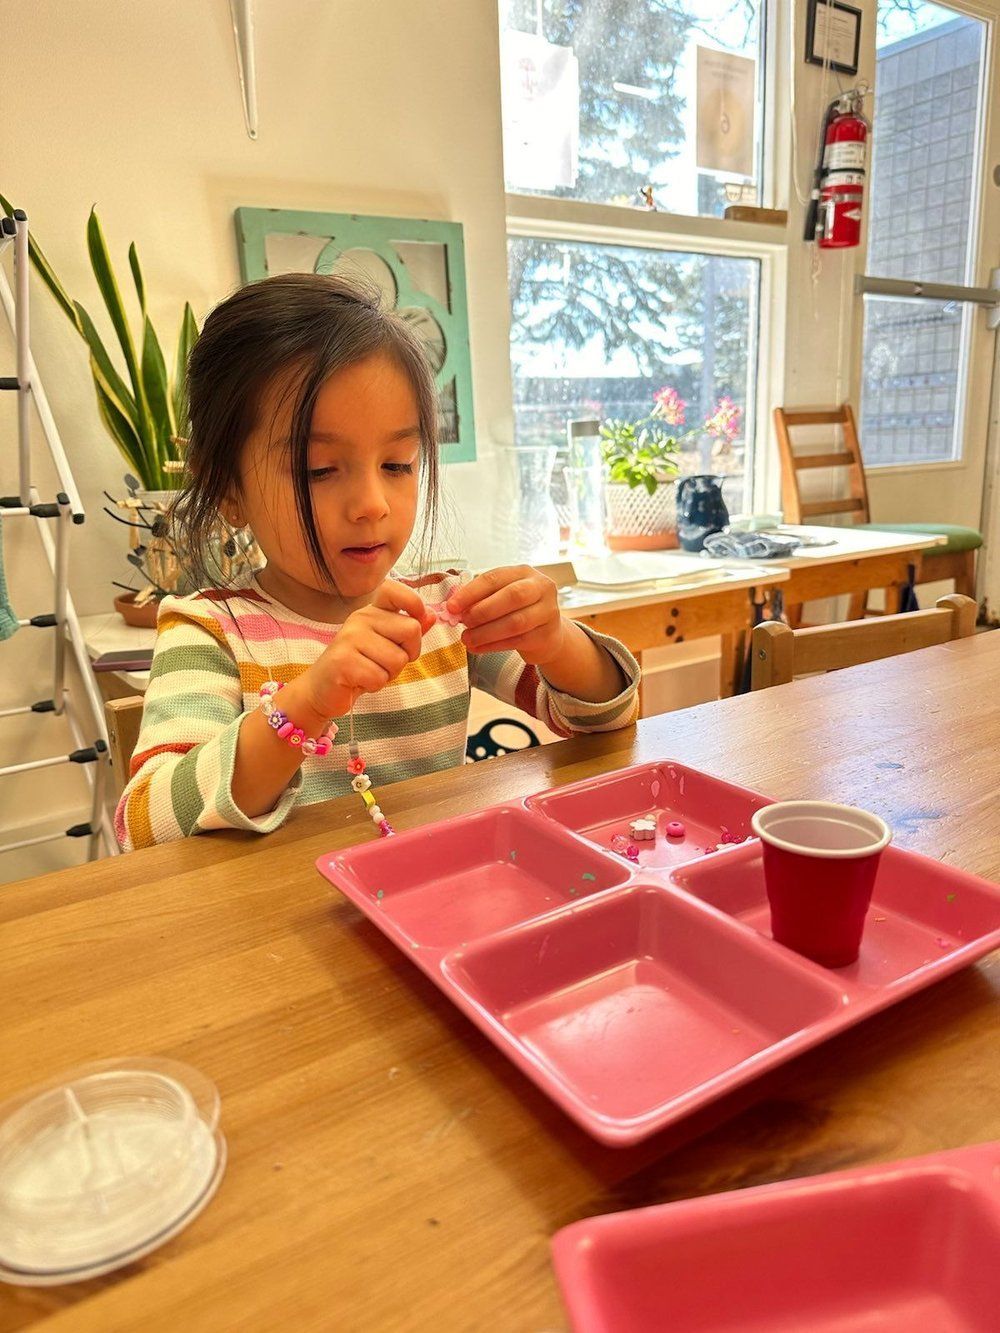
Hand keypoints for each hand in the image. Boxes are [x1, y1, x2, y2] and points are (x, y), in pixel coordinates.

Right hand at [300, 581, 435, 717]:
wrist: (322, 690)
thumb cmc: (359, 666)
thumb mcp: (387, 646)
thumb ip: (407, 631)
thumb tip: (432, 615)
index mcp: (371, 611)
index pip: (395, 590)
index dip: (414, 604)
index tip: (416, 622)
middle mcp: (360, 618)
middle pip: (411, 629)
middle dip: (408, 654)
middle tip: (387, 662)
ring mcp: (350, 638)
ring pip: (397, 659)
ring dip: (389, 674)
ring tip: (370, 672)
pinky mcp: (343, 661)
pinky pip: (379, 677)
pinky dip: (375, 685)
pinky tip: (360, 681)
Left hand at [448, 565, 565, 665]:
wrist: (548, 633)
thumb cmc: (518, 610)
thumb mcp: (501, 596)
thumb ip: (481, 598)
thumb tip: (454, 607)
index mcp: (524, 572)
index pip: (495, 578)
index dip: (471, 592)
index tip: (451, 606)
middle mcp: (541, 588)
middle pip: (512, 597)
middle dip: (482, 611)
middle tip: (463, 622)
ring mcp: (548, 612)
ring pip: (515, 622)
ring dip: (485, 632)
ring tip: (466, 638)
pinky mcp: (547, 635)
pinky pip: (517, 641)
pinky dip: (493, 646)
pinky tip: (477, 648)